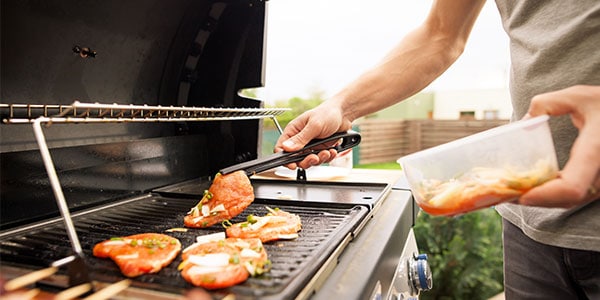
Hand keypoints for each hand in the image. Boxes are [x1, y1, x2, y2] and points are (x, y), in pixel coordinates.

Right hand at [274, 101, 352, 169]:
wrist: (344, 114)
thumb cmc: (328, 113)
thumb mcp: (314, 125)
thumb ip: (301, 138)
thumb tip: (287, 147)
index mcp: (293, 131)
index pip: (281, 147)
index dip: (285, 158)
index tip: (293, 164)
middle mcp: (300, 139)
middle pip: (295, 158)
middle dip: (306, 160)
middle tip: (314, 157)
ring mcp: (310, 145)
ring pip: (308, 161)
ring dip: (319, 159)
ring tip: (327, 151)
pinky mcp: (319, 149)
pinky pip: (320, 159)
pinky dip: (327, 157)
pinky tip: (332, 150)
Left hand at [519, 85, 599, 207]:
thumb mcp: (580, 96)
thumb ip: (549, 103)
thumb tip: (523, 121)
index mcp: (596, 151)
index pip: (571, 187)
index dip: (544, 196)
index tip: (520, 195)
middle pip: (566, 199)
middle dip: (535, 200)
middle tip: (504, 194)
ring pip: (571, 201)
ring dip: (542, 199)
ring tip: (512, 190)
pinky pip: (576, 195)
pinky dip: (553, 195)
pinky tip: (532, 187)